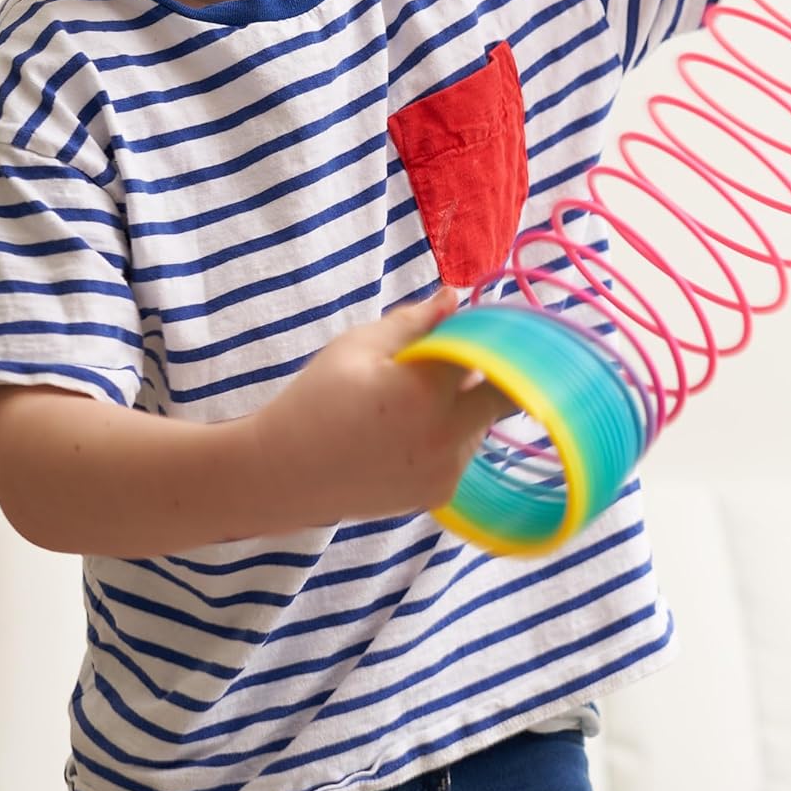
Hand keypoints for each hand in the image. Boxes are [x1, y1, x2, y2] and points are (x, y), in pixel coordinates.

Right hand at [258, 287, 515, 524]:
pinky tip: (405, 432)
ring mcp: (447, 470)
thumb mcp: (358, 346)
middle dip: (491, 373)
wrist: (285, 474)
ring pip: (480, 423)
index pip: (490, 354)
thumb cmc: (317, 400)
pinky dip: (449, 434)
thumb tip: (454, 297)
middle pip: (505, 396)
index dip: (488, 335)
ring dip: (464, 404)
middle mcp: (447, 436)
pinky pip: (463, 451)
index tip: (479, 326)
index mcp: (427, 392)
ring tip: (410, 402)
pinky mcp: (440, 493)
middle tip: (454, 363)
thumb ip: (414, 321)